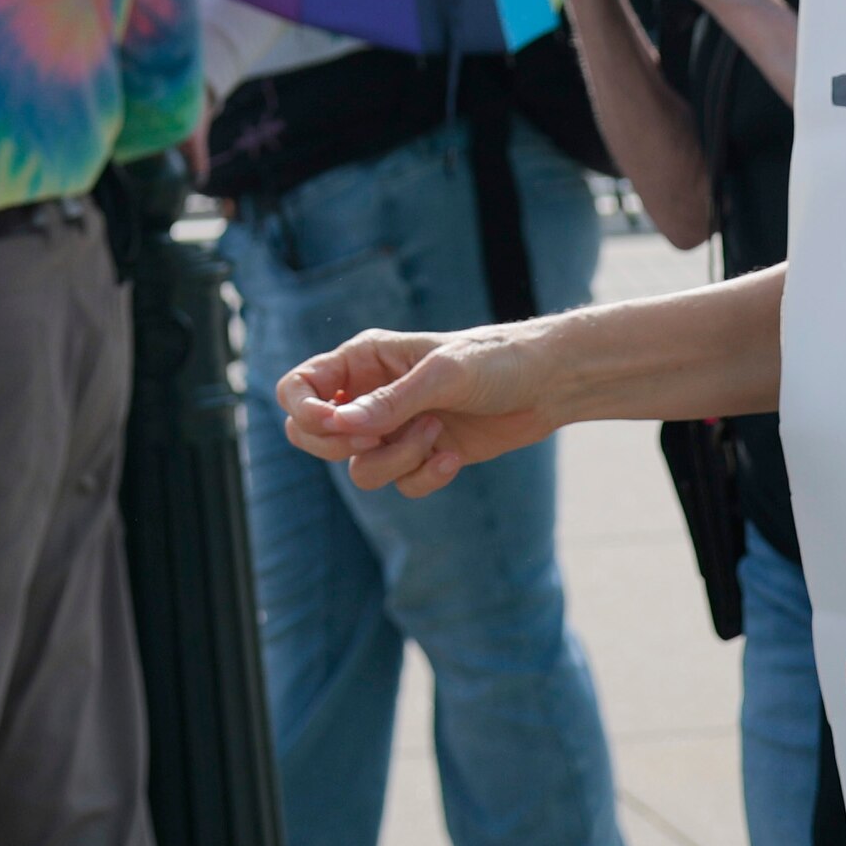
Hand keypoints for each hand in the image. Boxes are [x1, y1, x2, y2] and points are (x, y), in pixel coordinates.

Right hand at [278, 321, 560, 498]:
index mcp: (363, 361)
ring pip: (359, 468)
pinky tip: (453, 455)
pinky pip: (399, 485)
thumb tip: (339, 426)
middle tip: (379, 435)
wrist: (547, 384)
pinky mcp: (421, 456)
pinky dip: (424, 477)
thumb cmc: (495, 360)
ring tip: (435, 435)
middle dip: (342, 446)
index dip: (304, 412)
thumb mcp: (442, 375)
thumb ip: (390, 402)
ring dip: (395, 460)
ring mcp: (394, 429)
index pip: (298, 388)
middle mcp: (370, 395)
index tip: (337, 426)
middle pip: (312, 436)